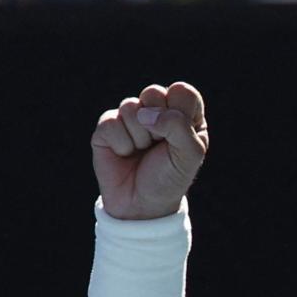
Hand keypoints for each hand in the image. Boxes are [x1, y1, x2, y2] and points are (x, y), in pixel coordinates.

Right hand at [91, 82, 208, 219]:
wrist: (142, 204)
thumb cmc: (170, 178)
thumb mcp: (189, 155)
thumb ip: (179, 126)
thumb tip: (147, 113)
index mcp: (183, 114)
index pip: (182, 91)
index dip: (180, 113)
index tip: (179, 137)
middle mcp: (157, 111)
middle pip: (154, 92)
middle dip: (158, 124)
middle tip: (158, 145)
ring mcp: (130, 118)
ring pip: (130, 106)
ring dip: (140, 137)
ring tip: (142, 151)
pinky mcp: (107, 128)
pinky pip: (111, 122)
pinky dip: (121, 144)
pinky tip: (125, 154)